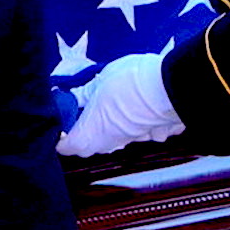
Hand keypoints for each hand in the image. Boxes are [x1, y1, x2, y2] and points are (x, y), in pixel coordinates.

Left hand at [57, 53, 183, 156]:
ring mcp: (137, 139)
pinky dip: (142, 120)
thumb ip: (85, 94)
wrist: (170, 86)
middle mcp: (112, 143)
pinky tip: (143, 104)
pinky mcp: (158, 133)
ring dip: (115, 123)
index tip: (60, 126)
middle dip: (88, 129)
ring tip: (115, 101)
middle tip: (86, 107)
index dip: (62, 138)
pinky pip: (145, 130)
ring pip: (119, 136)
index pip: (68, 147)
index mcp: (90, 135)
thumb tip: (75, 97)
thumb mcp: (98, 82)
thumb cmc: (127, 83)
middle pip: (93, 143)